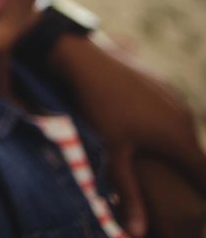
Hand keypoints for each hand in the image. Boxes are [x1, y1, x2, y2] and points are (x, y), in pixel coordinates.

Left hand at [47, 32, 205, 236]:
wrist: (87, 60)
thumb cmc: (98, 108)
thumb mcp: (111, 154)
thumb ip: (128, 194)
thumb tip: (137, 233)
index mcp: (178, 139)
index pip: (204, 176)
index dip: (204, 197)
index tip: (198, 213)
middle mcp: (185, 118)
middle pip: (196, 158)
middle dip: (191, 178)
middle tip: (182, 197)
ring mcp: (176, 99)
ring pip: (185, 135)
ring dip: (179, 154)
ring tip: (167, 171)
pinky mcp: (163, 86)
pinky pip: (173, 117)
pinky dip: (169, 133)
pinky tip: (151, 140)